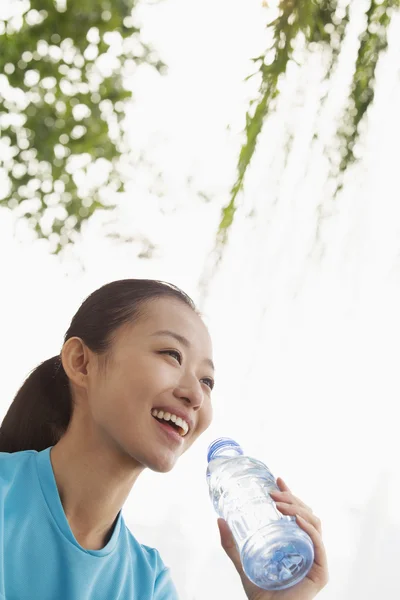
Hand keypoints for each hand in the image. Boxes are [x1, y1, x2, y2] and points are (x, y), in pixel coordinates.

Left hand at [217, 477, 328, 599]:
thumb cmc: (260, 593)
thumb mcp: (243, 562)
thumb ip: (231, 544)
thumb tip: (219, 519)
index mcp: (295, 542)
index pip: (296, 512)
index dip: (289, 493)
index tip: (277, 478)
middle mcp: (308, 547)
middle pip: (307, 513)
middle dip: (292, 498)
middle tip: (274, 492)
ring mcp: (316, 559)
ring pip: (315, 523)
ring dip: (298, 509)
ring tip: (280, 504)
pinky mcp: (320, 573)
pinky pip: (319, 545)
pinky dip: (310, 529)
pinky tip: (296, 520)